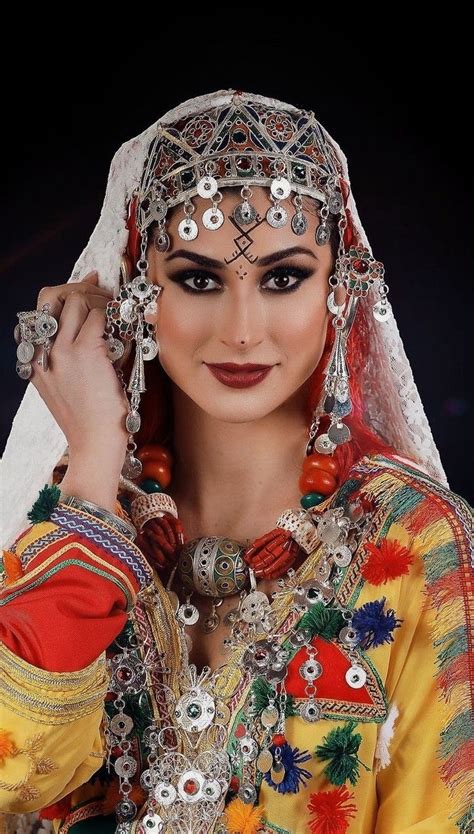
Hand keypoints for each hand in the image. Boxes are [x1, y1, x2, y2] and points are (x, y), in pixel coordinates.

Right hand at [31, 271, 129, 457]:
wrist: (95, 445)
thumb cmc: (93, 421)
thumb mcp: (73, 387)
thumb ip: (77, 355)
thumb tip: (97, 318)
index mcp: (35, 361)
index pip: (41, 311)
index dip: (66, 291)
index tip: (90, 285)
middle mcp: (42, 352)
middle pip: (52, 295)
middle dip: (81, 288)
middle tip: (105, 296)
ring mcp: (61, 351)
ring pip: (76, 299)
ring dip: (101, 299)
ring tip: (119, 314)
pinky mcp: (85, 352)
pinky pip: (99, 315)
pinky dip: (114, 316)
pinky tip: (124, 329)